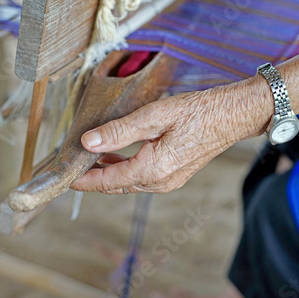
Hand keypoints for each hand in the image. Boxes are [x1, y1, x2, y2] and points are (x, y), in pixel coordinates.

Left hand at [71, 78, 270, 193]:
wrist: (232, 116)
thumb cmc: (198, 112)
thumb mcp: (154, 116)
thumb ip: (119, 131)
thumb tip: (88, 142)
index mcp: (153, 169)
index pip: (108, 181)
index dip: (84, 180)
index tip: (66, 177)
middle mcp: (160, 182)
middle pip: (116, 185)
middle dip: (93, 178)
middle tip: (73, 167)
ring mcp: (169, 181)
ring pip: (128, 182)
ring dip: (108, 173)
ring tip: (90, 159)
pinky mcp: (175, 175)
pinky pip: (141, 178)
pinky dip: (124, 169)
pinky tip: (116, 156)